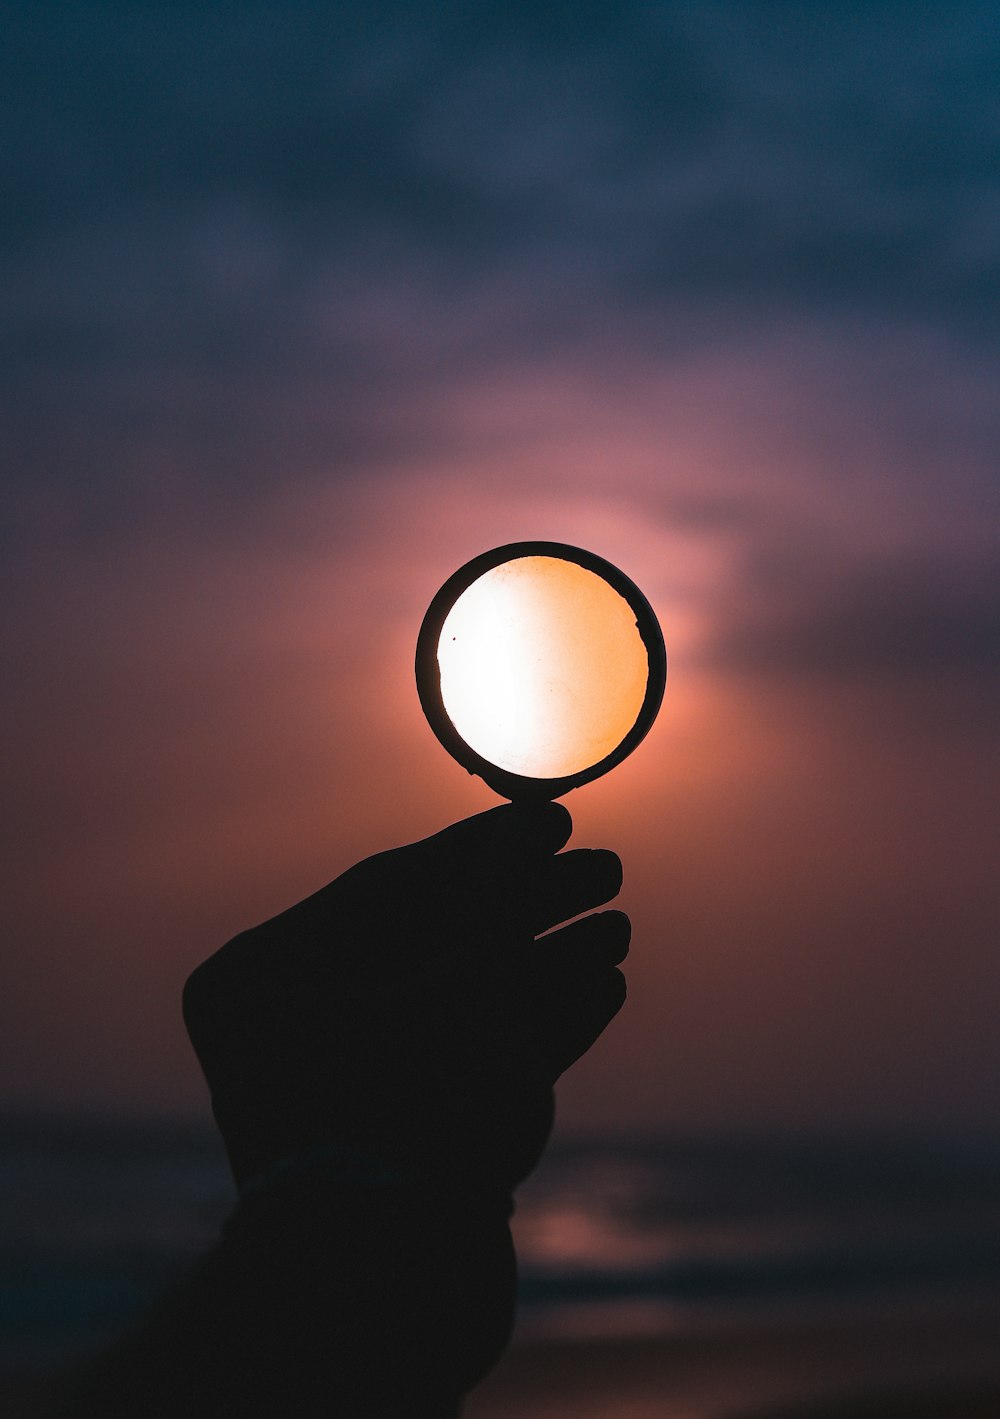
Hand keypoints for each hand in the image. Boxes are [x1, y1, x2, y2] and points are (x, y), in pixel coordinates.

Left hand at [183, 802, 628, 1197]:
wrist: (384, 1300)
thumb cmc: (406, 1112)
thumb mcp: (463, 981)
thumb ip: (498, 898)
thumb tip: (528, 828)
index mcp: (267, 978)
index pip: (393, 886)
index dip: (488, 846)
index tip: (557, 818)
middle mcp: (293, 1030)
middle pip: (433, 943)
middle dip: (528, 907)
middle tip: (606, 871)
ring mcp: (344, 1091)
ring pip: (460, 1005)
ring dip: (545, 963)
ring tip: (615, 926)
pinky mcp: (396, 1145)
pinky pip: (470, 1063)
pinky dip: (535, 1027)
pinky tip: (601, 986)